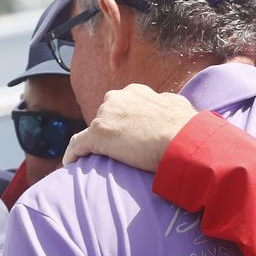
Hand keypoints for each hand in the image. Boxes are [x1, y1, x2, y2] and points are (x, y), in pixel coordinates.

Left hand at [63, 84, 197, 171]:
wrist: (182, 139)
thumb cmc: (184, 126)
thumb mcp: (176, 105)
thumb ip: (164, 102)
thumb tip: (165, 102)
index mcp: (134, 92)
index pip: (119, 106)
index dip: (121, 122)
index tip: (126, 135)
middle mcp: (116, 98)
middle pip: (104, 117)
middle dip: (109, 132)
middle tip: (119, 151)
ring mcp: (105, 116)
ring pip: (92, 132)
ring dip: (95, 145)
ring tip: (98, 162)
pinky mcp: (98, 135)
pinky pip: (77, 145)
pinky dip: (73, 154)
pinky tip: (70, 164)